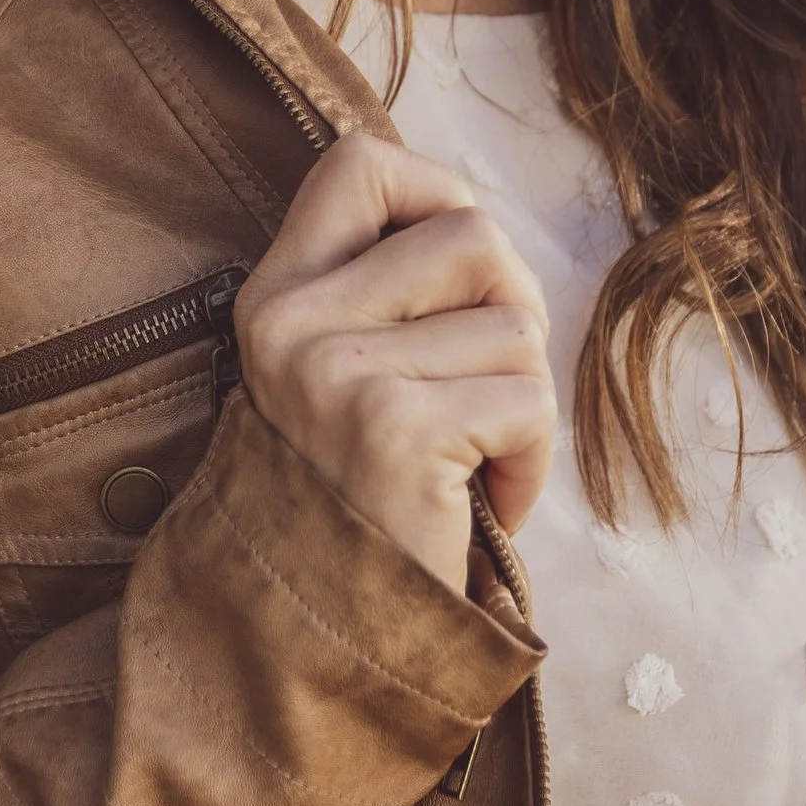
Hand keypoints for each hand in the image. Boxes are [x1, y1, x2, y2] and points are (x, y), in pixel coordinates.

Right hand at [234, 132, 554, 591]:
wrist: (321, 644)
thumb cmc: (360, 506)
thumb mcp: (340, 378)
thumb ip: (386, 297)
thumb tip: (477, 222)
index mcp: (274, 296)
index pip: (360, 162)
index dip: (438, 191)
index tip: (463, 268)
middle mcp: (290, 322)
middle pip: (471, 234)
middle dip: (514, 309)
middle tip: (492, 386)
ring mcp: (335, 373)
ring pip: (514, 324)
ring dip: (525, 399)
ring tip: (476, 461)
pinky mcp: (394, 429)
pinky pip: (527, 398)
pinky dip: (531, 459)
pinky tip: (484, 503)